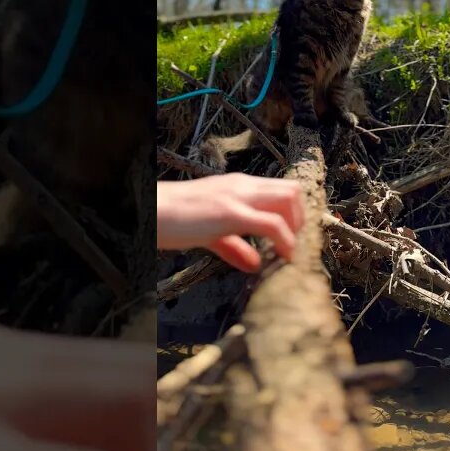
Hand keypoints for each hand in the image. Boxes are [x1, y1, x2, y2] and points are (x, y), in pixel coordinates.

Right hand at [157, 173, 305, 271]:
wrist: (148, 212)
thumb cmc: (173, 220)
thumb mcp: (208, 233)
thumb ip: (234, 246)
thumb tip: (255, 264)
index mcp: (237, 187)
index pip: (280, 190)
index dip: (294, 214)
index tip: (294, 238)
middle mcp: (242, 186)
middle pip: (292, 190)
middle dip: (301, 219)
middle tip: (294, 245)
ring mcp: (237, 197)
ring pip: (289, 199)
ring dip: (297, 227)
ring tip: (290, 250)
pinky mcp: (231, 213)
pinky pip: (272, 223)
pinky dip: (286, 240)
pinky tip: (284, 256)